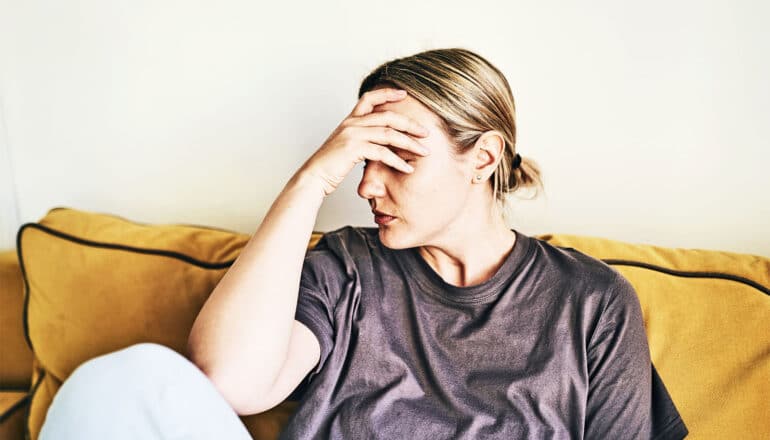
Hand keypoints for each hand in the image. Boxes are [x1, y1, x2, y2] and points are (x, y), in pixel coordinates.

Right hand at [297, 87, 430, 196]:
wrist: (313, 177)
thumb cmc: (330, 166)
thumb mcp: (345, 146)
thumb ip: (361, 140)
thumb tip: (378, 142)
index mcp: (349, 120)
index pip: (369, 98)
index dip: (388, 93)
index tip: (405, 94)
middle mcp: (351, 123)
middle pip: (387, 116)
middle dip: (410, 123)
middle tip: (426, 132)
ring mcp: (352, 134)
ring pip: (389, 133)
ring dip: (410, 143)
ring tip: (424, 151)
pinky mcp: (353, 149)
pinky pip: (382, 152)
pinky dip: (398, 161)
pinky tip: (408, 168)